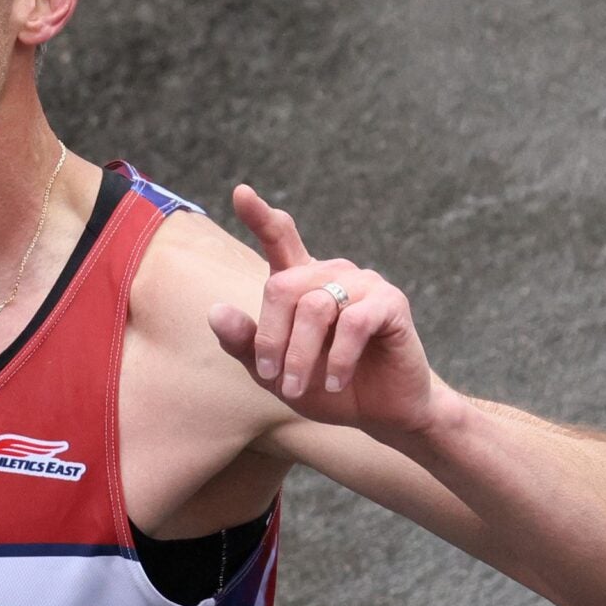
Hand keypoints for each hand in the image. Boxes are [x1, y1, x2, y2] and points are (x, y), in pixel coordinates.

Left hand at [208, 186, 447, 437]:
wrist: (380, 413)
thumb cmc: (325, 388)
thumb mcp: (274, 373)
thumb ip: (246, 344)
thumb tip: (215, 311)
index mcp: (302, 282)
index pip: (279, 239)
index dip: (260, 216)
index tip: (240, 193)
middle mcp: (332, 273)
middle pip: (282, 288)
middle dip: (271, 338)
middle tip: (272, 378)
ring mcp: (363, 284)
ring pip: (314, 307)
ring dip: (300, 356)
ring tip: (298, 389)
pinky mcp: (390, 303)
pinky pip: (353, 323)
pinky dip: (337, 359)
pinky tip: (334, 382)